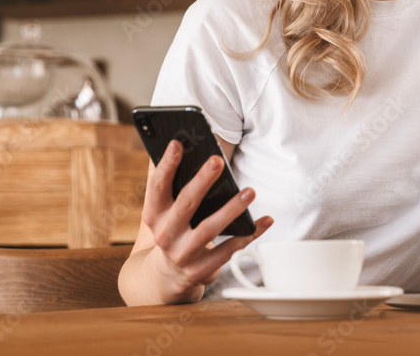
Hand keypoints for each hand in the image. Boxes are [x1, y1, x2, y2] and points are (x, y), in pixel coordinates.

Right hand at [141, 139, 272, 301]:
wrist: (167, 276)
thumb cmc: (173, 228)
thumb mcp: (165, 211)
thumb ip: (173, 185)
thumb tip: (186, 147)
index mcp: (154, 215)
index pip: (157, 186)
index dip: (167, 165)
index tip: (178, 143)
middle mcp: (165, 235)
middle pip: (185, 204)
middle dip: (202, 181)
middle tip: (218, 160)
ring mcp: (183, 254)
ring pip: (209, 229)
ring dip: (231, 209)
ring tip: (250, 191)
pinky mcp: (201, 269)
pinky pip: (230, 250)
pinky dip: (249, 234)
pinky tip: (265, 220)